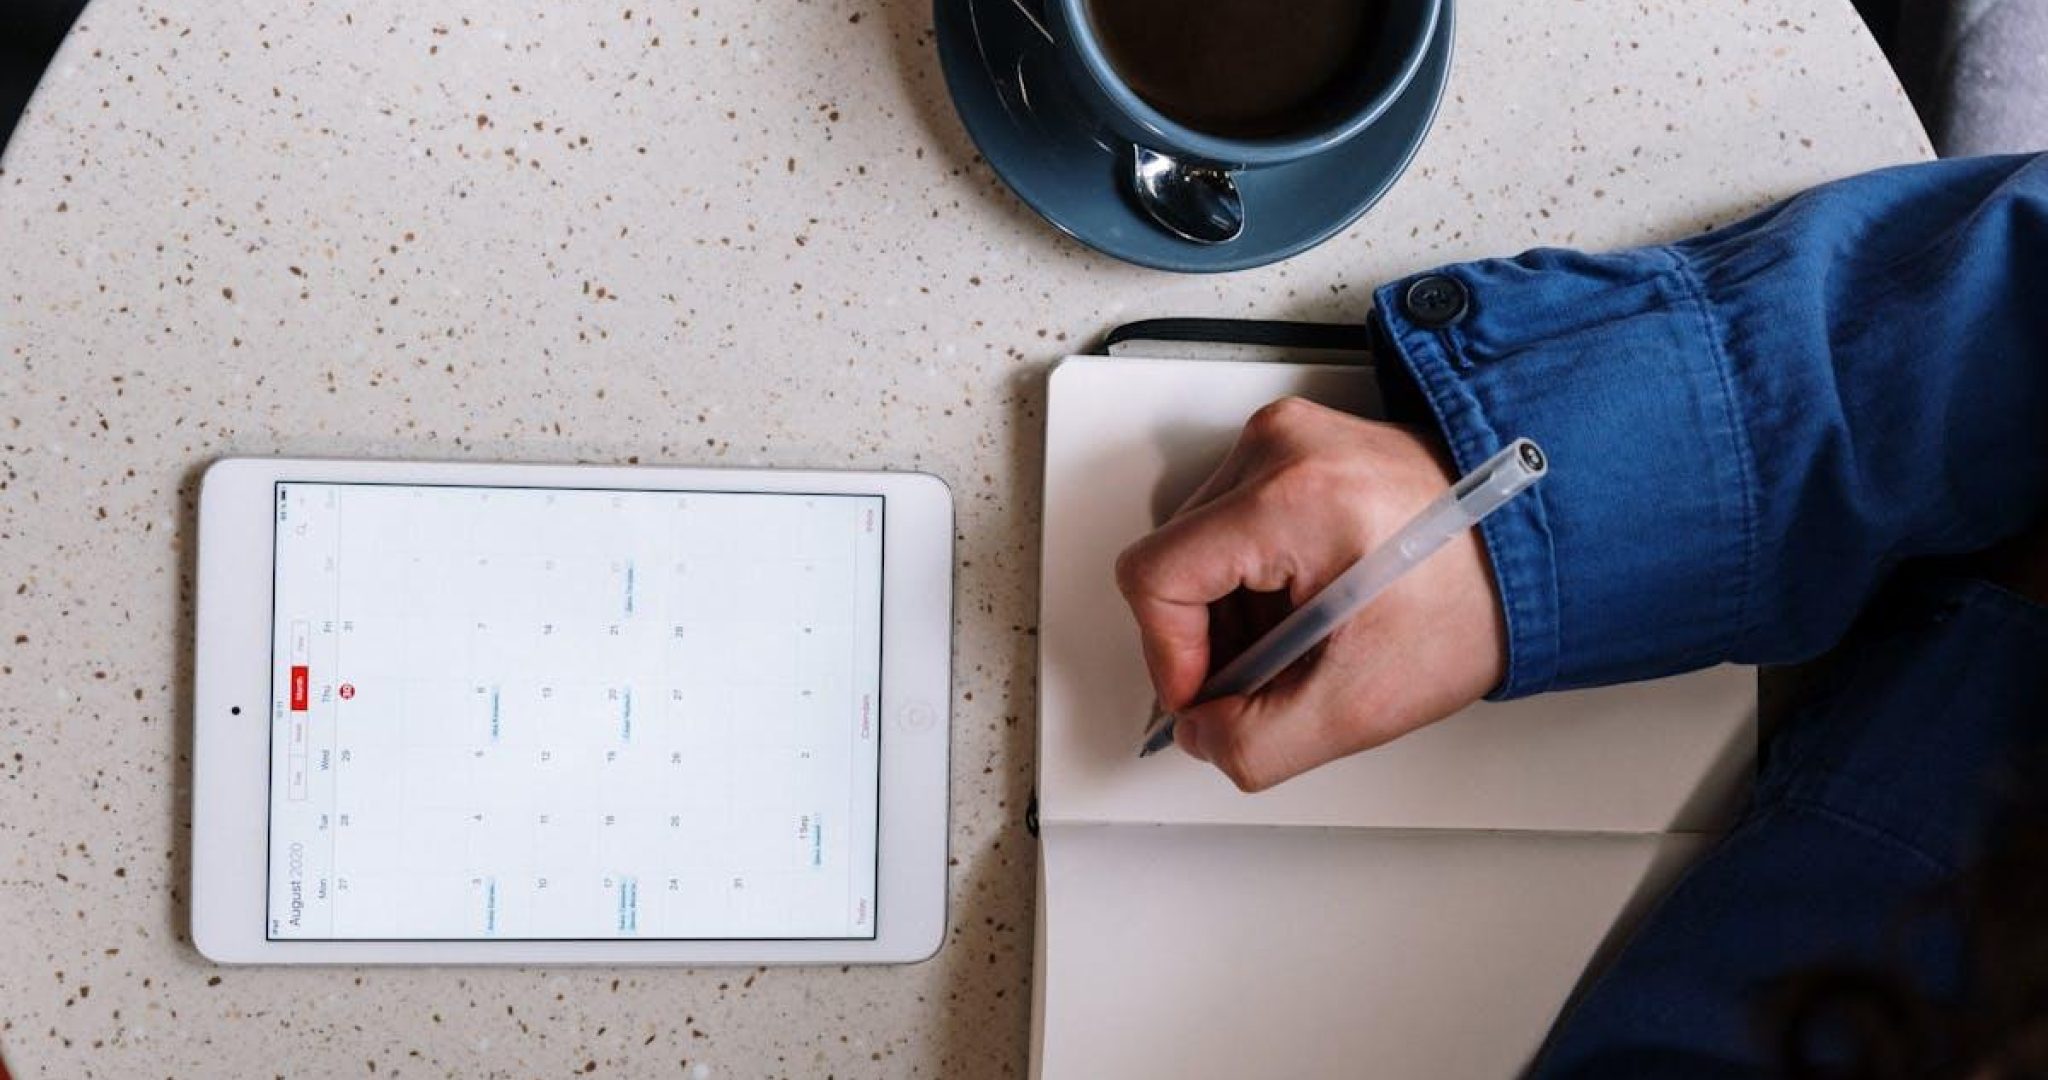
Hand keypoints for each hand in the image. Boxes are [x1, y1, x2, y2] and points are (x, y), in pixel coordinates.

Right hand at [1114, 398, 1508, 791]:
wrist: (1540, 547)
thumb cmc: (1474, 599)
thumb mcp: (1361, 702)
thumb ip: (1255, 742)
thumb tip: (1200, 733)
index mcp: (1291, 496)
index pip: (1155, 577)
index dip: (1169, 656)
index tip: (1208, 694)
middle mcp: (1280, 447)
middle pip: (1175, 561)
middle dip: (1210, 637)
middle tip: (1275, 673)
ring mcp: (1289, 437)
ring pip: (1200, 544)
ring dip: (1233, 609)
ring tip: (1305, 636)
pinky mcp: (1300, 444)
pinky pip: (1234, 520)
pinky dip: (1257, 576)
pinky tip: (1309, 603)